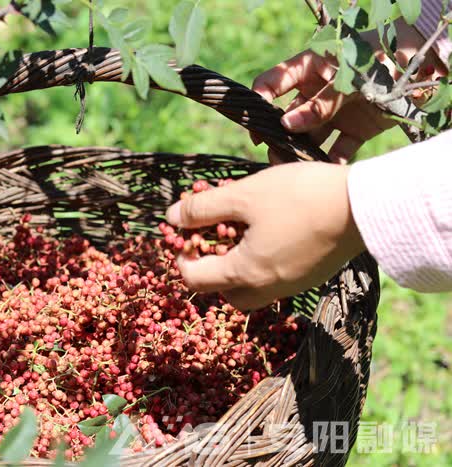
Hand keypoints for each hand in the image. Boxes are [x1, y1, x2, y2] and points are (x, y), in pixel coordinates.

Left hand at [165, 162, 365, 309]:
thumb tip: (171, 218)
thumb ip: (203, 208)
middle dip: (209, 267)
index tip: (188, 230)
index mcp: (245, 273)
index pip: (193, 279)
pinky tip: (271, 231)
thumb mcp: (244, 196)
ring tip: (242, 230)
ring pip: (250, 288)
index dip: (181, 255)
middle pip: (222, 291)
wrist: (366, 206)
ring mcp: (292, 285)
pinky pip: (275, 279)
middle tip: (214, 234)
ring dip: (237, 266)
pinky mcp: (310, 276)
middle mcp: (267, 288)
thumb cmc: (300, 197)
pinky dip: (262, 262)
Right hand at [252, 49, 395, 163]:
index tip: (255, 124)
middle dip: (279, 136)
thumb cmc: (379, 62)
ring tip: (296, 167)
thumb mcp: (346, 80)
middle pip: (289, 116)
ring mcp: (336, 112)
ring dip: (303, 151)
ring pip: (311, 136)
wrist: (421, 70)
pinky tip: (328, 172)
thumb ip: (318, 104)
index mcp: (310, 69)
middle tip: (274, 154)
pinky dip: (333, 161)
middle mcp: (318, 92)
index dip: (260, 101)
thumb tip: (285, 125)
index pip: (273, 82)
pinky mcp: (355, 129)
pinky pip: (338, 148)